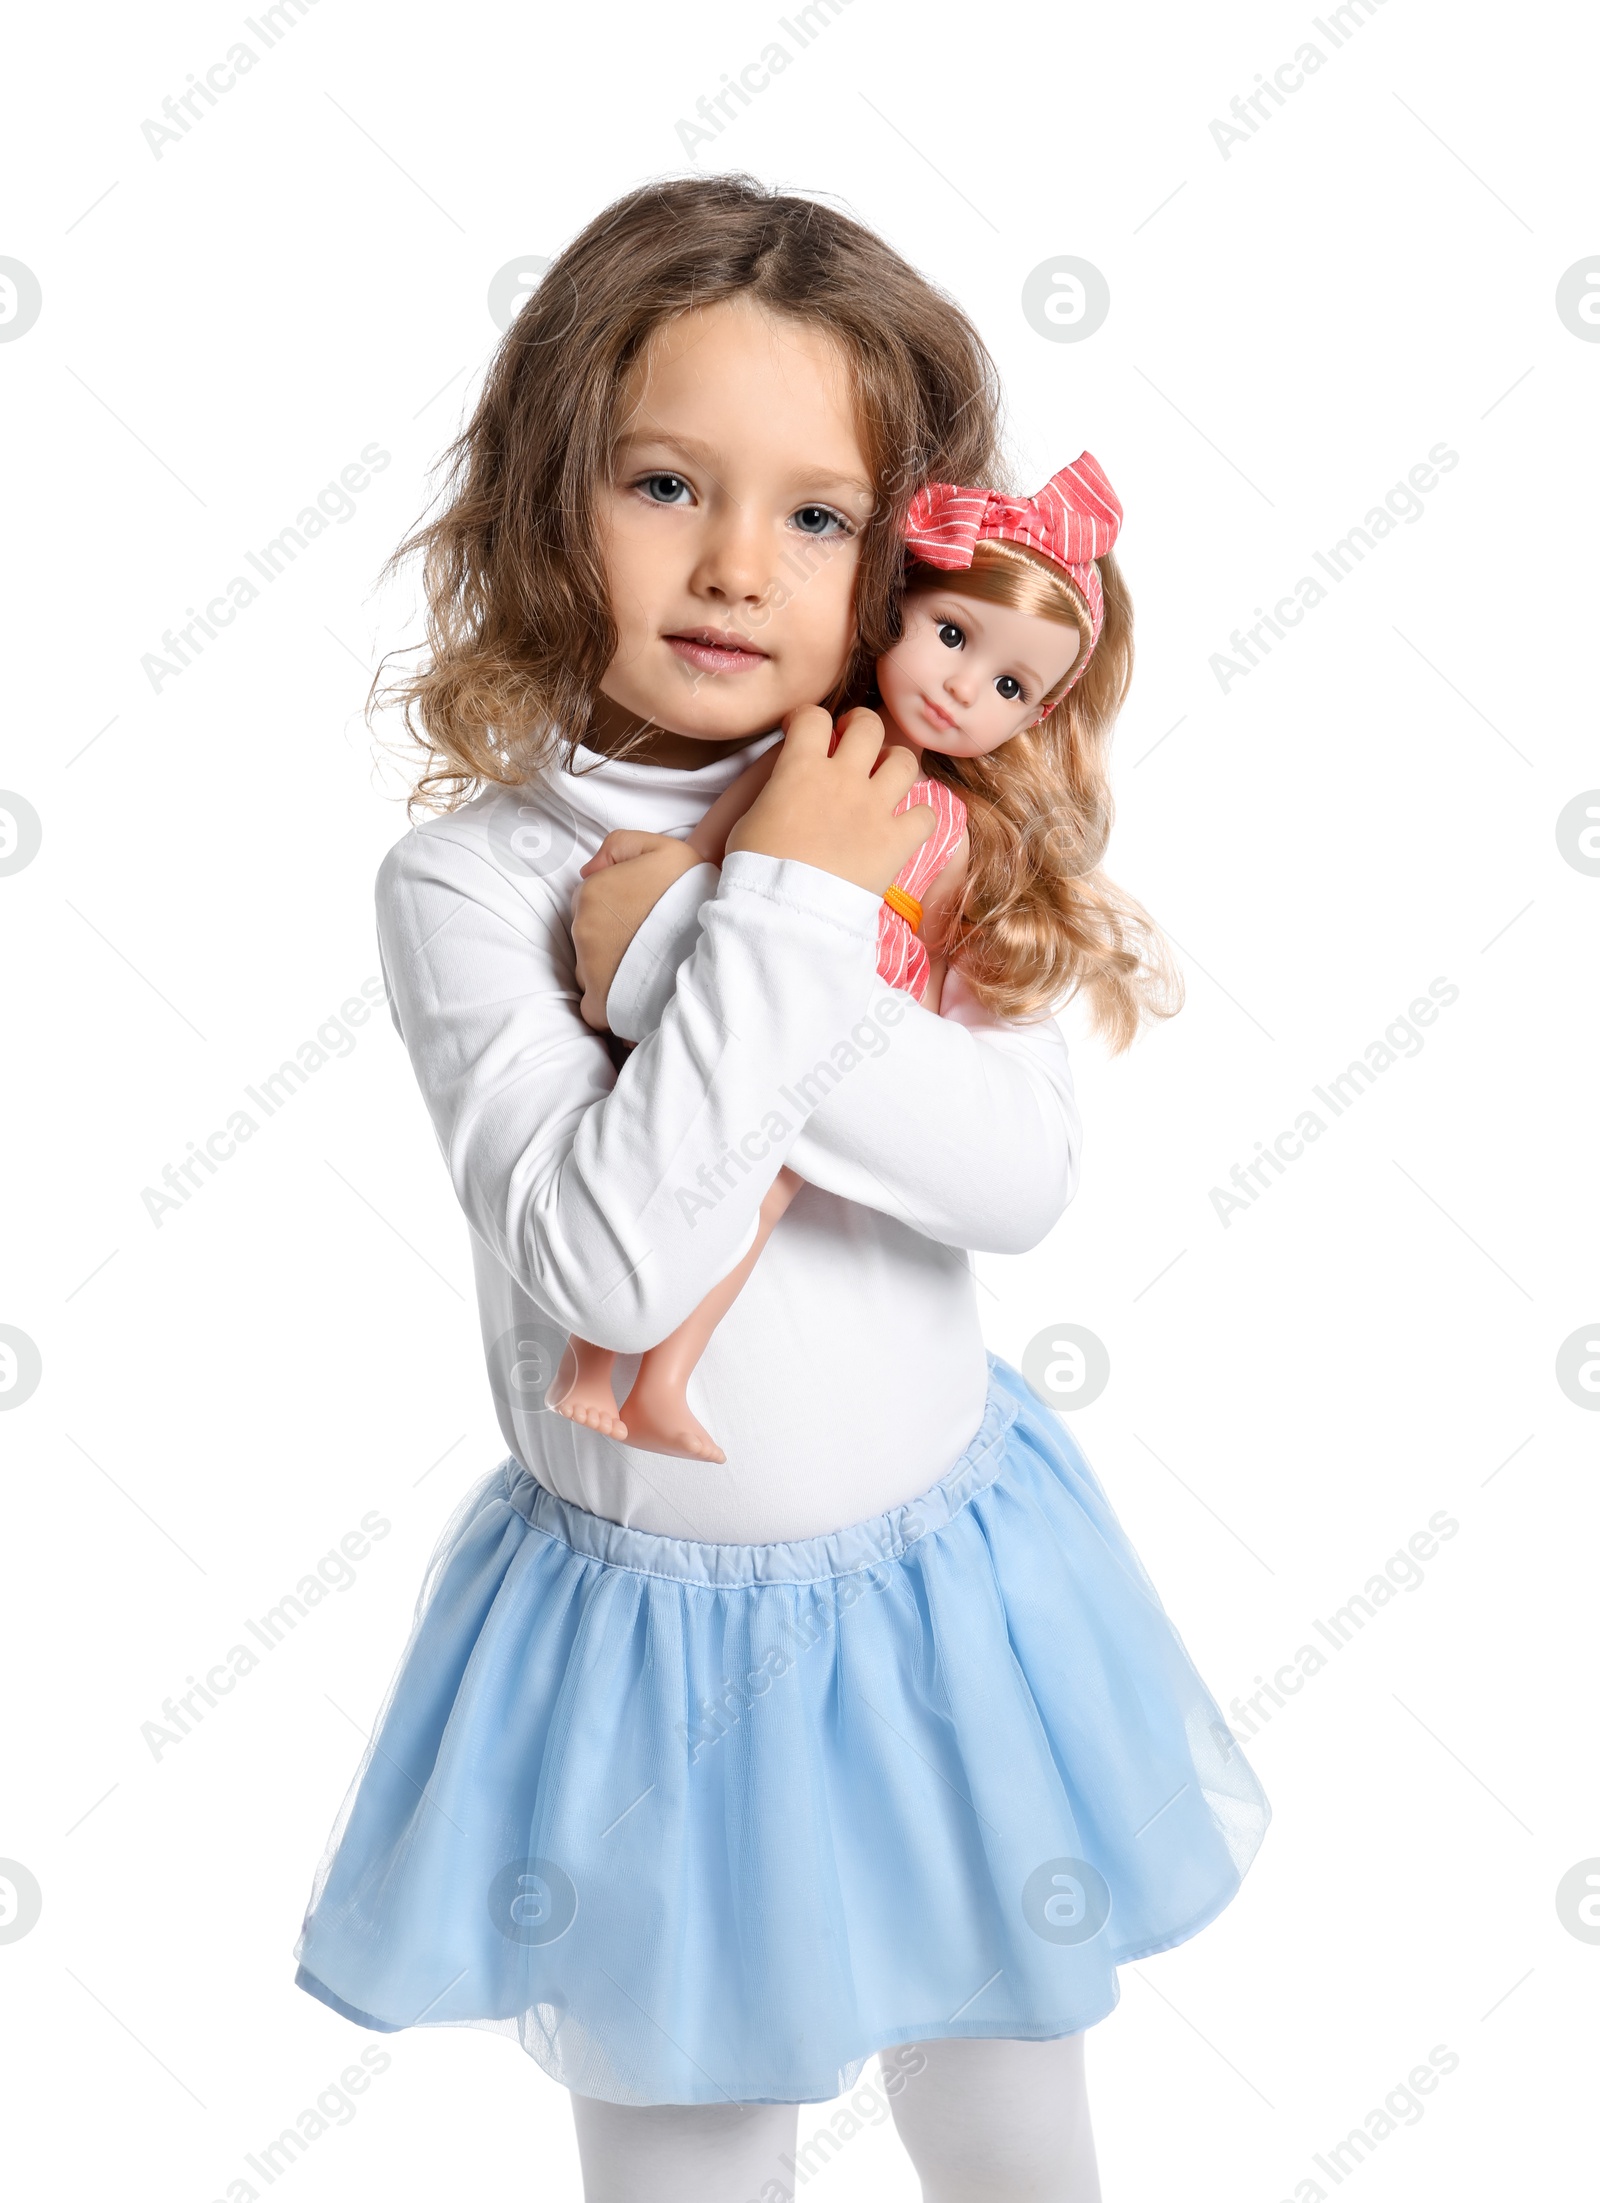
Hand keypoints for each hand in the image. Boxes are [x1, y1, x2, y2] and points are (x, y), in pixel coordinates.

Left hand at [571, 831, 704, 1030]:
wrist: (714, 949)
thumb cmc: (691, 897)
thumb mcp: (665, 849)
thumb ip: (619, 845)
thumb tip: (588, 869)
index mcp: (592, 891)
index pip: (589, 896)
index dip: (616, 903)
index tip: (642, 912)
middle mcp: (583, 929)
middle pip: (588, 931)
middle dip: (611, 934)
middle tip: (648, 937)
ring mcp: (588, 968)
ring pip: (589, 966)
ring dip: (611, 966)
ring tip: (648, 963)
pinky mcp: (599, 1003)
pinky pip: (594, 1004)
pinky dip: (611, 1001)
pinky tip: (636, 992)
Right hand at [725, 706, 934, 893]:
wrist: (787, 909)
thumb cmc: (756, 868)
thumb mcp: (749, 819)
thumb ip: (774, 792)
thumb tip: (785, 791)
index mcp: (802, 768)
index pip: (813, 716)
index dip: (807, 718)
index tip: (801, 730)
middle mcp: (845, 778)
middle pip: (868, 726)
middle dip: (860, 725)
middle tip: (852, 739)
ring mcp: (875, 808)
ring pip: (904, 761)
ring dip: (895, 763)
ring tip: (884, 775)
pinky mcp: (896, 841)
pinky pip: (925, 816)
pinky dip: (918, 818)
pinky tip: (905, 825)